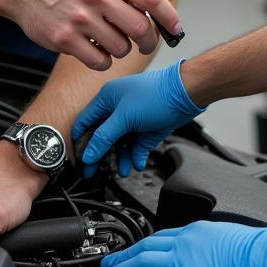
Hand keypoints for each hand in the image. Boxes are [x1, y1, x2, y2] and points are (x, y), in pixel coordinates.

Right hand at [3, 0, 182, 69]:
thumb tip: (155, 12)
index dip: (168, 16)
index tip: (175, 28)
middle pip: (140, 28)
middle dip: (148, 41)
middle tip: (145, 44)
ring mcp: (80, 18)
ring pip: (121, 48)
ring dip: (122, 50)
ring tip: (111, 42)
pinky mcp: (64, 39)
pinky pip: (99, 61)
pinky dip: (103, 61)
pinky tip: (96, 51)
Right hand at [73, 62, 204, 175]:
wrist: (186, 94)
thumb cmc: (156, 94)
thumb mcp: (124, 116)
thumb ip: (104, 137)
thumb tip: (88, 155)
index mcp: (107, 99)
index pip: (85, 122)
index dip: (81, 142)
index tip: (80, 160)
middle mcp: (118, 109)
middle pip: (102, 137)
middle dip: (101, 155)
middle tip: (97, 172)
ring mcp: (133, 120)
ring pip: (120, 145)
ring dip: (120, 159)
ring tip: (124, 170)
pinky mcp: (146, 130)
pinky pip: (136, 147)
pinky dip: (136, 156)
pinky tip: (137, 163)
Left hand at [97, 220, 266, 266]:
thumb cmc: (257, 249)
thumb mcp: (229, 237)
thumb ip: (212, 244)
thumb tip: (211, 255)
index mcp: (197, 230)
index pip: (161, 236)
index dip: (142, 244)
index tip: (132, 250)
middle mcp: (186, 242)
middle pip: (145, 246)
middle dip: (122, 255)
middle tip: (107, 263)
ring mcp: (184, 262)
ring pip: (142, 262)